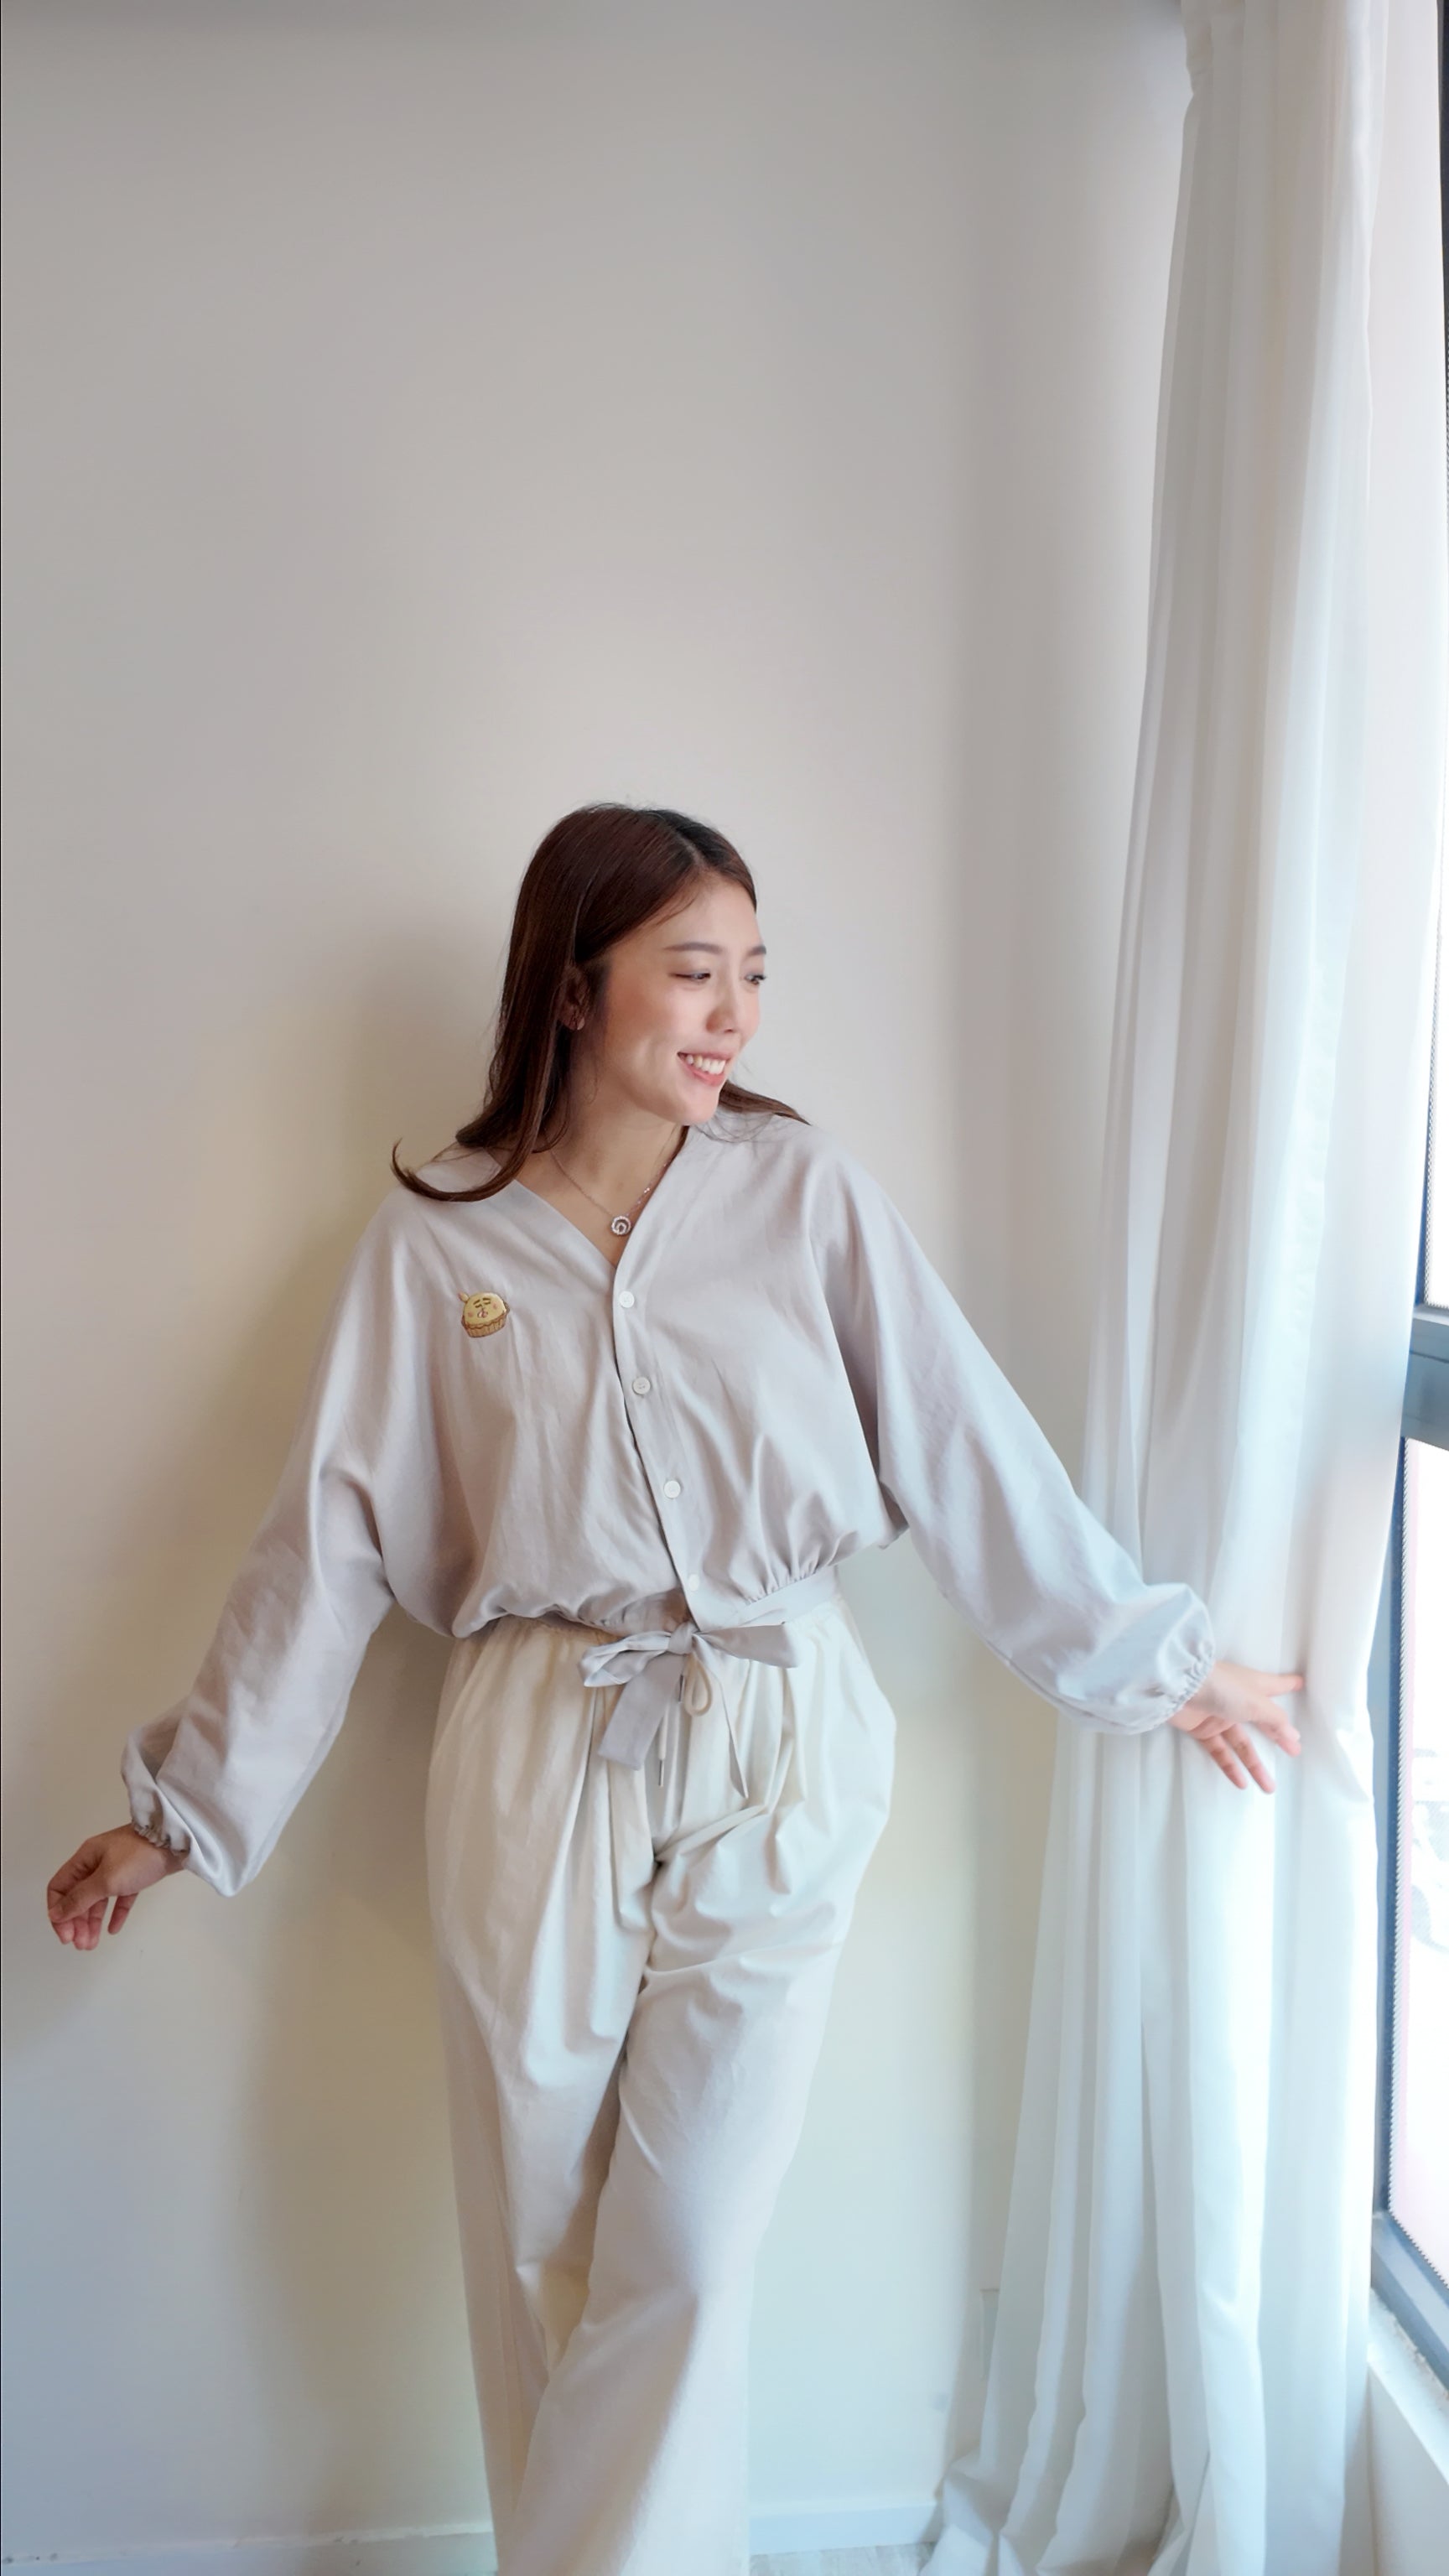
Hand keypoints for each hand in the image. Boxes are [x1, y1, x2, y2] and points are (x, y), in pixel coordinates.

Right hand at [46, 1825, 187, 1949]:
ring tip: (91, 1945)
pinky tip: (113, 1929)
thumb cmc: (137, 1858)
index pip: (59, 1888)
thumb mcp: (106, 1880)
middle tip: (81, 1946)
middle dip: (76, 1922)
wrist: (177, 1842)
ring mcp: (117, 1868)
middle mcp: (97, 1863)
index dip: (58, 1912)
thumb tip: (55, 1914)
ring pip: (98, 1899)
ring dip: (93, 1922)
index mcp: (84, 1859)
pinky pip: (120, 1897)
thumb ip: (80, 1898)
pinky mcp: (135, 1875)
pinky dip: (115, 1912)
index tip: (65, 1935)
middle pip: (78, 1896)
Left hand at [1171, 1661, 1303, 1791]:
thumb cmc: (1223, 1687)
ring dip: (1255, 1766)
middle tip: (1295, 1751)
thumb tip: (1294, 1736)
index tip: (1300, 1683)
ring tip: (1270, 1787)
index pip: (1276, 1686)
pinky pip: (1220, 1752)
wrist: (1179, 1689)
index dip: (1288, 1685)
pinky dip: (1230, 1767)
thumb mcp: (1257, 1703)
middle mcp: (1239, 1701)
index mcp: (1253, 1686)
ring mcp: (1220, 1716)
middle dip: (1278, 1737)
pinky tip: (1241, 1783)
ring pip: (1242, 1744)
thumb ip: (1276, 1720)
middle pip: (1263, 1722)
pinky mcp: (1202, 1730)